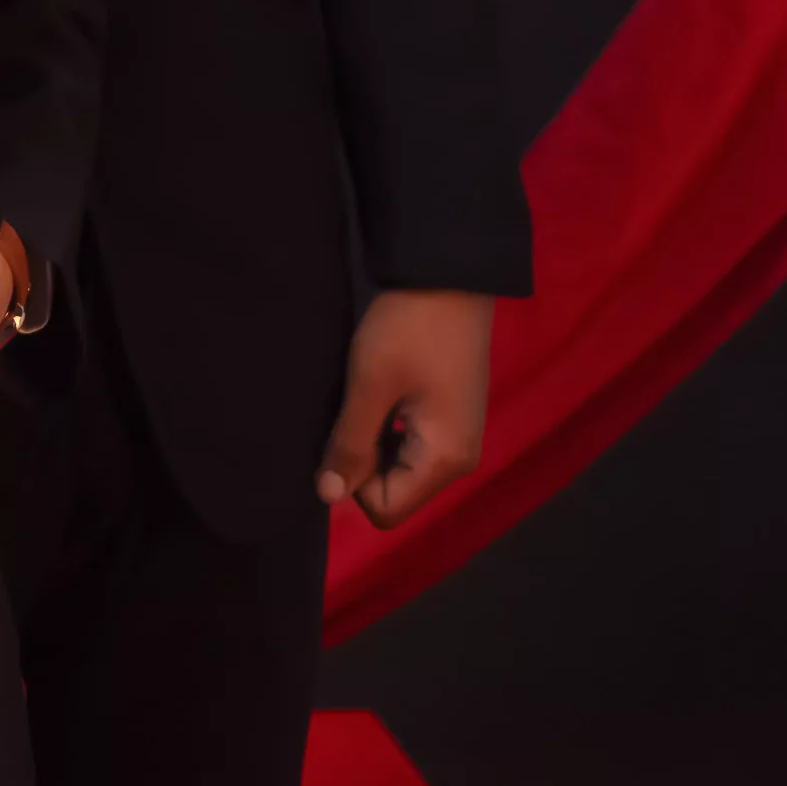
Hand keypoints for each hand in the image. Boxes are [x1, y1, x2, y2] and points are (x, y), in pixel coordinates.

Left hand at [317, 288, 494, 528]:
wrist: (448, 275)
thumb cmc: (407, 330)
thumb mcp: (369, 386)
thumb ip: (350, 445)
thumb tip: (327, 495)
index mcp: (445, 460)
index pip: (386, 510)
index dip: (353, 480)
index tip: (344, 430)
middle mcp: (459, 458)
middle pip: (395, 491)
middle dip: (363, 461)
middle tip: (352, 408)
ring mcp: (459, 436)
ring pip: (400, 466)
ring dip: (373, 440)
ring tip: (365, 395)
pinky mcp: (451, 414)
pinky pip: (410, 443)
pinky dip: (388, 426)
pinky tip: (380, 390)